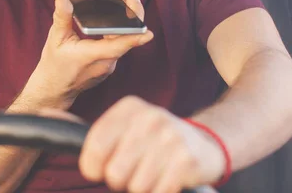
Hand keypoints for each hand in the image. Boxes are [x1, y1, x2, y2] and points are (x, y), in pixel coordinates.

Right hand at [22, 0, 153, 110]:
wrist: (54, 88)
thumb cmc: (54, 64)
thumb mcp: (55, 39)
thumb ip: (62, 18)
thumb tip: (63, 0)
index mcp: (91, 56)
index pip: (117, 47)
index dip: (134, 39)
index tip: (149, 32)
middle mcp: (105, 63)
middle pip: (126, 40)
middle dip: (133, 18)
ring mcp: (108, 65)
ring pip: (123, 43)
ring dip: (126, 25)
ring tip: (128, 2)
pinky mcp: (109, 65)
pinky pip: (119, 47)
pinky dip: (119, 33)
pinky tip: (117, 19)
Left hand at [78, 96, 225, 192]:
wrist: (205, 144)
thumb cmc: (155, 142)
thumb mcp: (129, 128)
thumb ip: (103, 141)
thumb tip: (87, 166)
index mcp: (129, 108)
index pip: (95, 144)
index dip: (91, 167)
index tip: (98, 170)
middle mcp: (150, 118)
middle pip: (114, 173)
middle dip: (120, 181)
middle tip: (133, 172)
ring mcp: (170, 137)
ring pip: (136, 187)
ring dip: (142, 188)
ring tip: (153, 173)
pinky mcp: (187, 160)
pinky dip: (160, 192)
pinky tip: (167, 179)